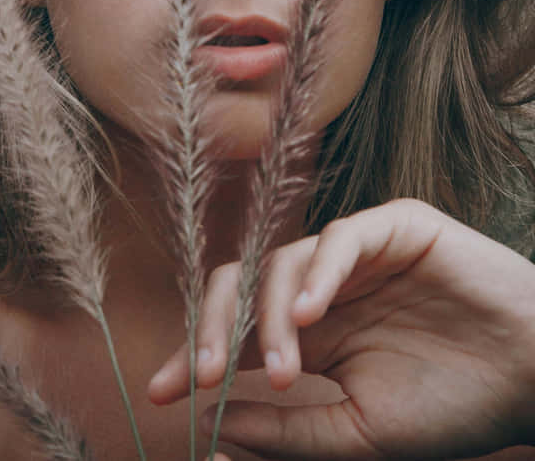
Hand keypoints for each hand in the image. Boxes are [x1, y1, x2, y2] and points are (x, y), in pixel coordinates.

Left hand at [149, 199, 534, 459]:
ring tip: (282, 370)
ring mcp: (357, 254)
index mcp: (315, 332)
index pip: (237, 328)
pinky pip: (341, 237)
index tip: (163, 393)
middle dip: (213, 326)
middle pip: (244, 282)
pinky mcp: (395, 226)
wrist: (533, 381)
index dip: (195, 352)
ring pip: (285, 261)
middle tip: (201, 378)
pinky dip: (320, 273)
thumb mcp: (358, 434)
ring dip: (270, 316)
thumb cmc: (452, 407)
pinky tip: (312, 317)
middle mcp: (325, 286)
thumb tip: (214, 427)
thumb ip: (289, 431)